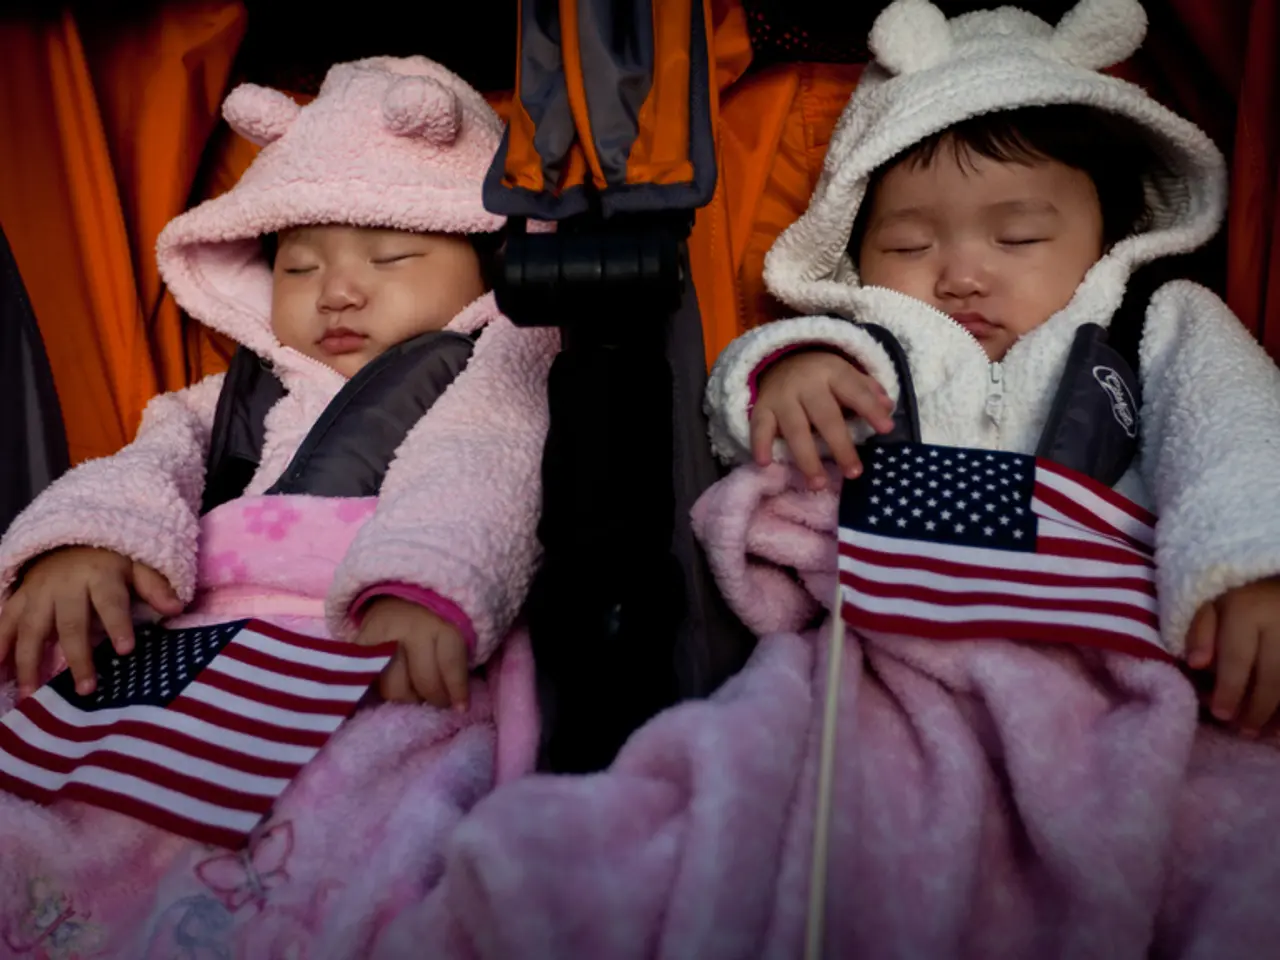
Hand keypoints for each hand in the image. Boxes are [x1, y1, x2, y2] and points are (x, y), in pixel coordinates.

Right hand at [0, 546, 181, 697]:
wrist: (69, 537)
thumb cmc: (110, 558)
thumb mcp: (137, 564)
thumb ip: (155, 586)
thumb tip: (177, 608)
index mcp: (99, 577)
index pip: (110, 603)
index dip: (118, 625)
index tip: (126, 650)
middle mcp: (65, 586)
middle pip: (70, 624)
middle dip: (77, 656)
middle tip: (86, 689)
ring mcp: (37, 594)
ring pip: (30, 629)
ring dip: (29, 662)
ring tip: (31, 695)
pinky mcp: (18, 599)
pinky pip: (3, 623)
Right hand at [354, 596, 469, 710]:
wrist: (397, 592)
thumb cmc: (433, 615)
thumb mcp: (454, 626)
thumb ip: (455, 657)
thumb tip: (458, 702)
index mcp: (440, 622)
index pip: (449, 664)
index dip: (457, 691)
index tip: (461, 708)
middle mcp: (411, 629)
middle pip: (423, 680)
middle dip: (435, 698)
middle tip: (439, 701)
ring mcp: (383, 638)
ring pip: (394, 688)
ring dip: (408, 698)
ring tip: (416, 693)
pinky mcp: (360, 646)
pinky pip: (369, 681)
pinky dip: (380, 690)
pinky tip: (391, 689)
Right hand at [750, 350, 895, 490]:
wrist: (778, 359)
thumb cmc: (820, 375)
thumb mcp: (845, 373)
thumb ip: (866, 390)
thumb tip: (888, 407)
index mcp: (832, 372)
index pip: (854, 391)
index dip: (870, 409)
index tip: (887, 429)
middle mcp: (806, 384)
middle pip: (825, 417)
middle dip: (840, 446)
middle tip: (854, 472)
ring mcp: (782, 397)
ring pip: (795, 429)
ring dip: (806, 458)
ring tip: (818, 483)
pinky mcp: (761, 408)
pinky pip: (759, 427)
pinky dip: (760, 444)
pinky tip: (764, 463)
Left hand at [1186, 576, 1279, 735]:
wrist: (1279, 583)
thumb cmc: (1238, 597)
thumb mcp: (1211, 604)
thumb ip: (1200, 632)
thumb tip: (1196, 663)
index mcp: (1247, 611)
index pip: (1237, 658)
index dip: (1229, 690)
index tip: (1220, 715)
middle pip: (1272, 676)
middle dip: (1256, 709)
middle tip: (1243, 731)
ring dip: (1279, 713)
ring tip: (1263, 733)